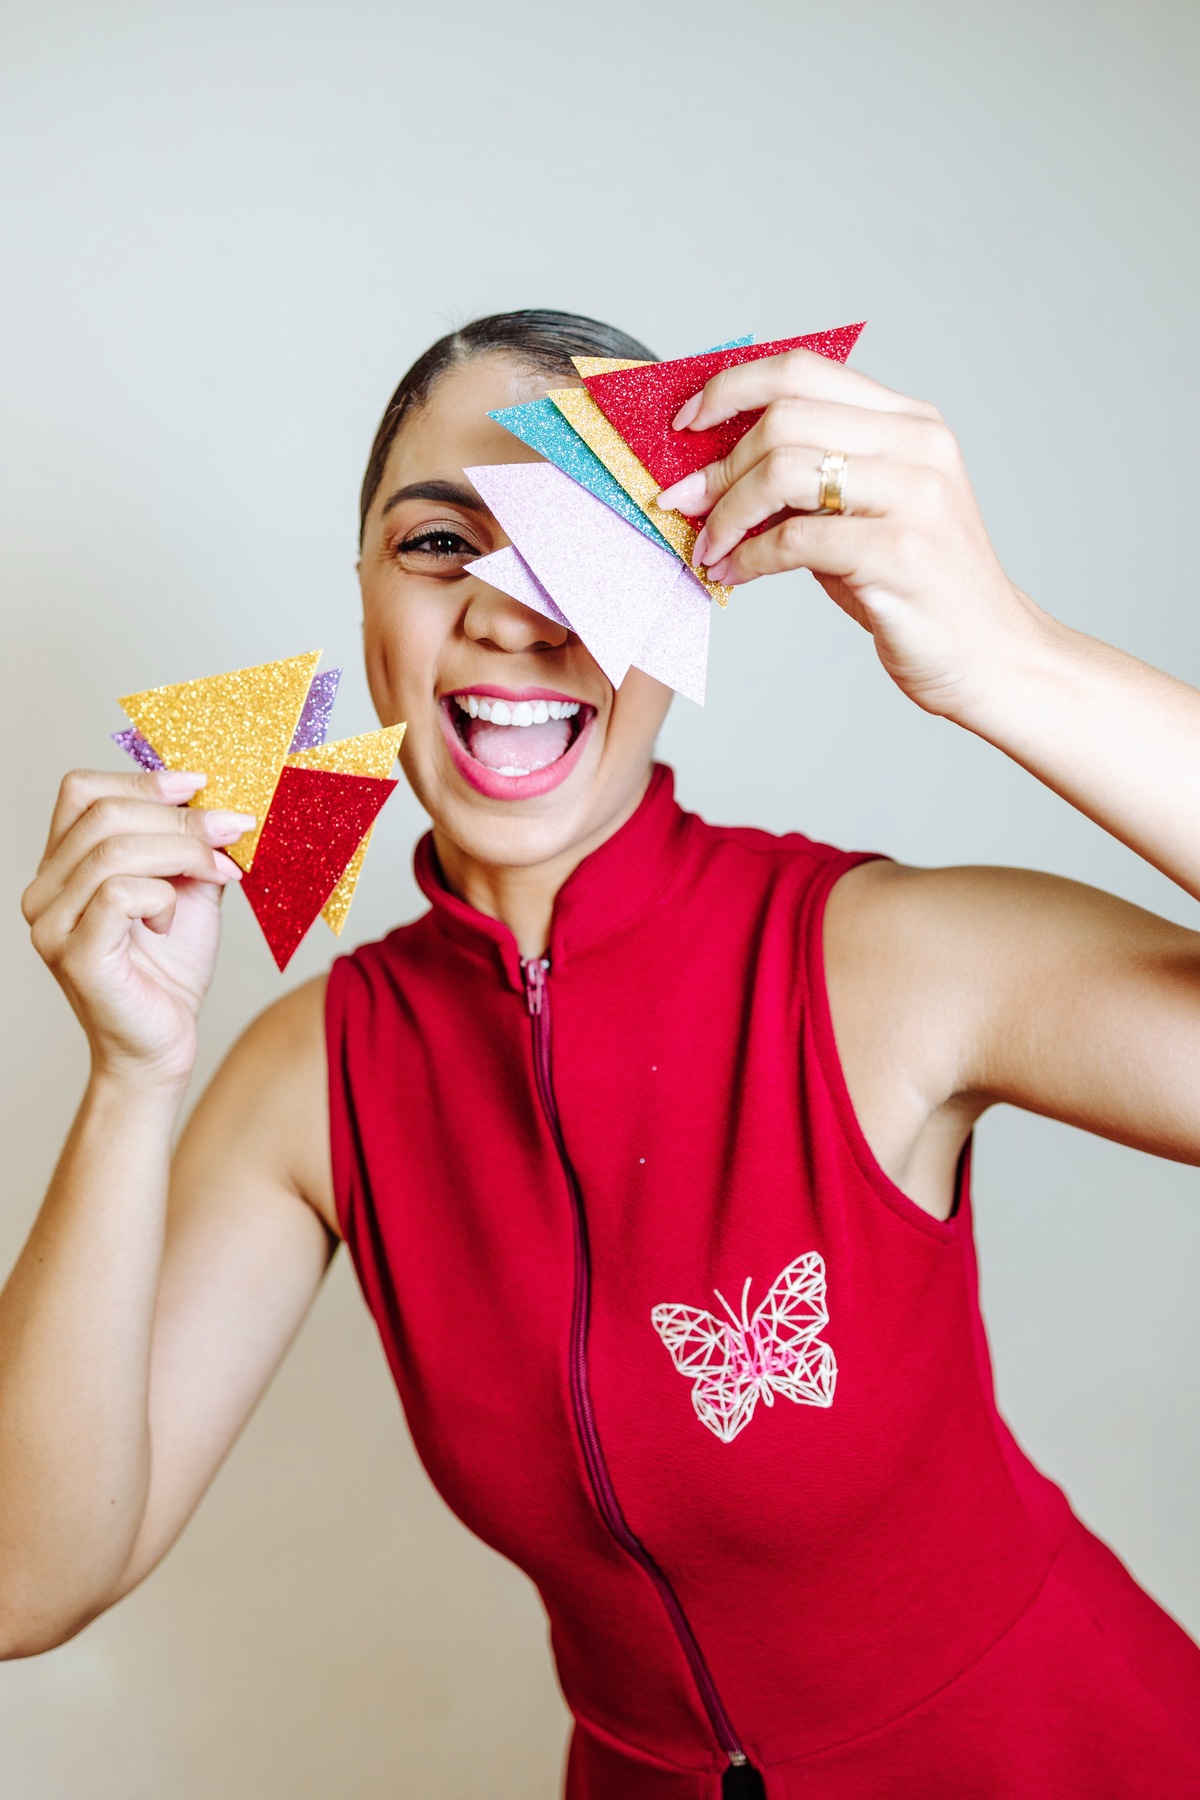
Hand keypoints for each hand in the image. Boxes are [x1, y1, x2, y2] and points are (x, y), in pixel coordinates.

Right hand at [21, 769, 252, 1089]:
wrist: (163, 1047)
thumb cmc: (170, 972)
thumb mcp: (187, 890)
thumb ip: (190, 844)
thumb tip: (218, 796)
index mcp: (63, 866)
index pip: (82, 791)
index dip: (142, 779)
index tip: (199, 783)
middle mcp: (44, 891)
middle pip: (103, 814)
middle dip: (179, 816)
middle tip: (233, 830)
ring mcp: (51, 924)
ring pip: (114, 850)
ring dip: (182, 852)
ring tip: (220, 874)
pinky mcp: (74, 955)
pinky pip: (119, 894)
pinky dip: (163, 896)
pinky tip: (175, 920)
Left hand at [655, 349, 1038, 720]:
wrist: (989, 654)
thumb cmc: (917, 586)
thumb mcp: (867, 513)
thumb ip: (810, 478)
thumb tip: (714, 464)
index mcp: (910, 422)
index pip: (804, 370)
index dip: (732, 388)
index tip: (686, 422)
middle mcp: (918, 446)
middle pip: (784, 416)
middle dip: (718, 463)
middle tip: (685, 501)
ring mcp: (914, 497)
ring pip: (783, 471)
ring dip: (728, 512)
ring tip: (708, 546)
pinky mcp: (899, 554)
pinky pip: (794, 539)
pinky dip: (748, 558)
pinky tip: (733, 575)